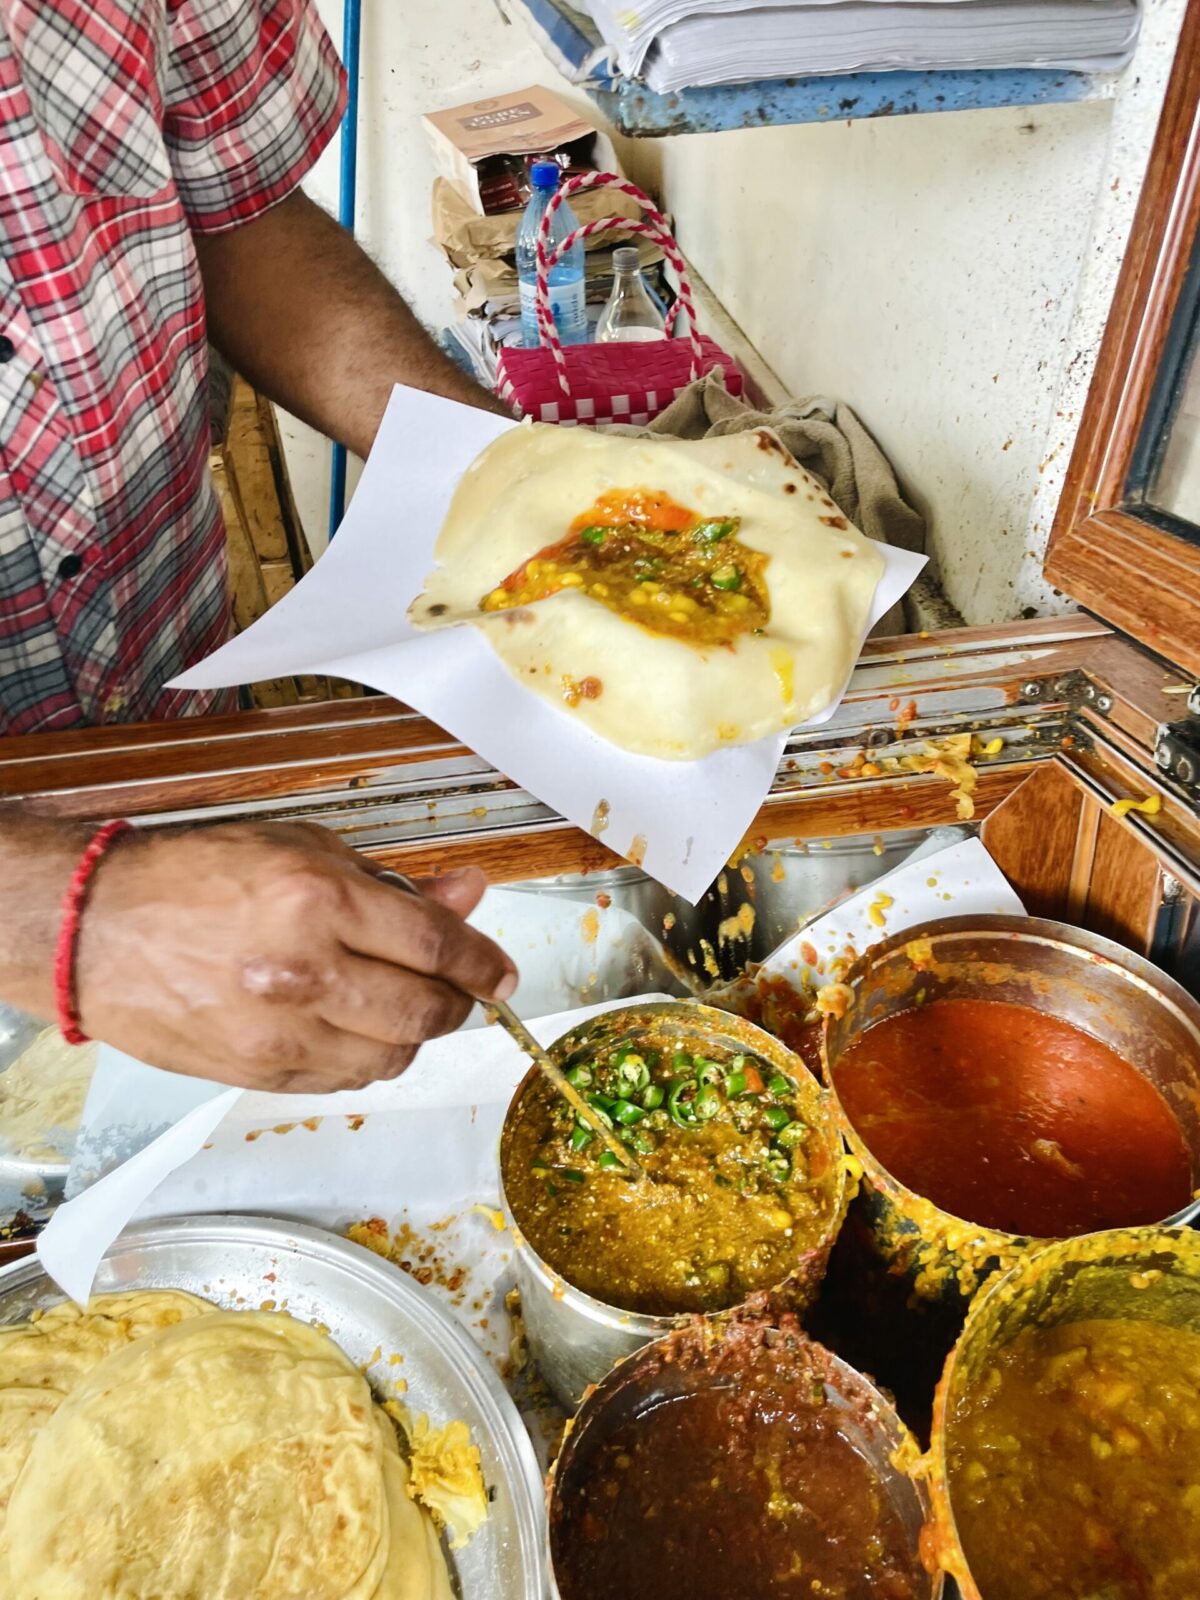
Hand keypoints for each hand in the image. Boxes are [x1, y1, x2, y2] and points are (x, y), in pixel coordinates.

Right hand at [74, 821, 515, 1091]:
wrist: (95, 929)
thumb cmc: (193, 875)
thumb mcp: (301, 851)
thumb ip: (392, 883)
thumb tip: (466, 894)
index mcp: (319, 899)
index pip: (437, 946)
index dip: (485, 963)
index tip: (503, 974)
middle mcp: (304, 971)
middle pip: (426, 1011)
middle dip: (459, 1003)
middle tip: (460, 990)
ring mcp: (279, 1031)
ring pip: (392, 1056)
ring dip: (415, 1035)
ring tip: (402, 1005)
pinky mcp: (258, 1072)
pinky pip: (344, 1080)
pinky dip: (367, 1058)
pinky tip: (357, 1029)